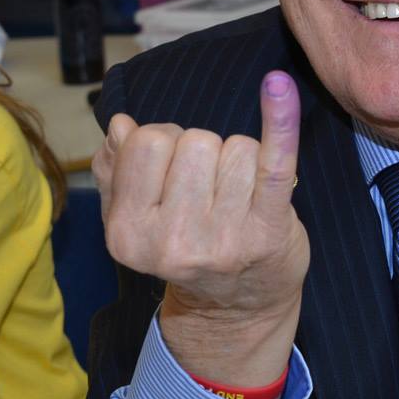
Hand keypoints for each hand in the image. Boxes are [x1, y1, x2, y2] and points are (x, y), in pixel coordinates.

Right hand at [93, 71, 308, 380]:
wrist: (239, 310)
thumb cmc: (189, 250)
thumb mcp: (136, 221)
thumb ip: (117, 171)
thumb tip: (121, 125)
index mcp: (128, 233)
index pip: (146, 141)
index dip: (166, 143)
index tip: (177, 170)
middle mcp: (172, 241)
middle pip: (193, 140)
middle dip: (205, 151)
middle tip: (212, 189)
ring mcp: (224, 237)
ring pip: (235, 145)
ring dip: (242, 160)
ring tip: (239, 197)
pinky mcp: (269, 230)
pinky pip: (275, 161)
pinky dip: (281, 120)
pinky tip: (278, 87)